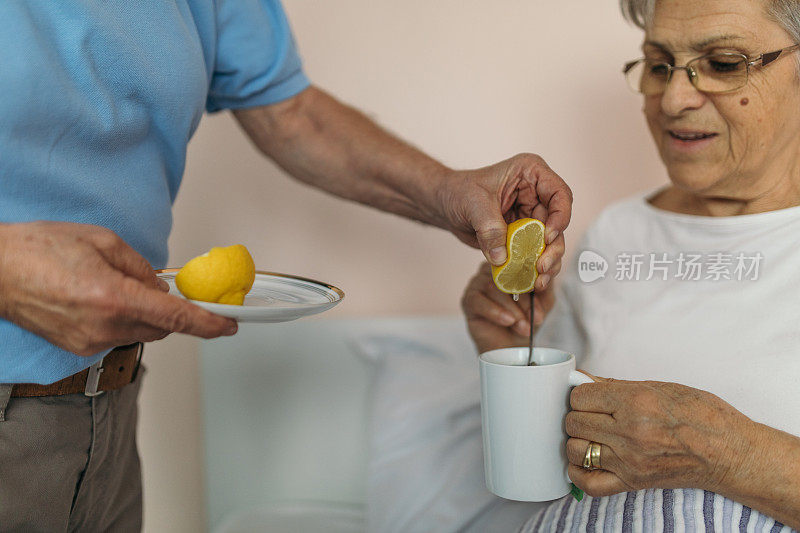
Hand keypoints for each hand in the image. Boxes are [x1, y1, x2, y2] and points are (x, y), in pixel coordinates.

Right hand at [0, 221, 237, 355]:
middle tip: (173, 292)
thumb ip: (141, 267)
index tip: (228, 326)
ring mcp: (90, 341)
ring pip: (141, 332)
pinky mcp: (79, 348)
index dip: (208, 324)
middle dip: (173, 311)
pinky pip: (118, 335)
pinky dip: (123, 319)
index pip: (176, 318)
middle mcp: (104, 326)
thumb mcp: (103, 242)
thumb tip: (162, 286)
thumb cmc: (38, 250)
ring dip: (145, 314)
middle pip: (162, 328)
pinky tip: (101, 298)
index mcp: (113, 298)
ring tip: (116, 285)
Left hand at [439, 153, 571, 278]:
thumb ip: (490, 228)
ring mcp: (531, 217)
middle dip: (553, 248)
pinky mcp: (524, 236)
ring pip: (551, 243)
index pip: (560, 194)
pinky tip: (531, 282)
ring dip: (548, 263)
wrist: (446, 205)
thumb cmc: (460, 191)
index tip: (547, 236)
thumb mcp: (473, 204)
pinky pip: (535, 254)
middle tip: (542, 267)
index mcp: (531, 174)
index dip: (560, 217)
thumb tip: (502, 256)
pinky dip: (534, 269)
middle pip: (559, 224)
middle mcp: (537, 196)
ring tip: (538, 281)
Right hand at [461, 261, 558, 353]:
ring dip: (512, 309)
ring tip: (523, 326)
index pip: (518, 262)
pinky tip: (507, 321)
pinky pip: (478, 301)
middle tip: (536, 318)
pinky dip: (495, 312)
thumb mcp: (544, 302)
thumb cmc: (527, 319)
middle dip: (524, 299)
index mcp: (509, 264)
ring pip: (492, 287)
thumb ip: (546, 285)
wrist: (511, 347)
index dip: (532, 278)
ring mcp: (477, 283)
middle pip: (505, 275)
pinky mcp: (468, 299)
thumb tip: (546, 275)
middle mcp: (491, 270)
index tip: (542, 295)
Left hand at [564, 377, 755, 496]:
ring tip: (592, 435)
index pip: (580, 397)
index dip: (581, 393)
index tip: (590, 396)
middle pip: (574, 422)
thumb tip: (583, 379)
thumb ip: (615, 385)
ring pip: (576, 449)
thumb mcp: (659, 387)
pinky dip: (579, 472)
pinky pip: (588, 483)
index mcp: (636, 402)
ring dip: (578, 441)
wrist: (730, 452)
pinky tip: (587, 460)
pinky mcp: (633, 482)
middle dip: (578, 414)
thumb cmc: (702, 415)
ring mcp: (630, 461)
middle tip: (592, 414)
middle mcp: (630, 433)